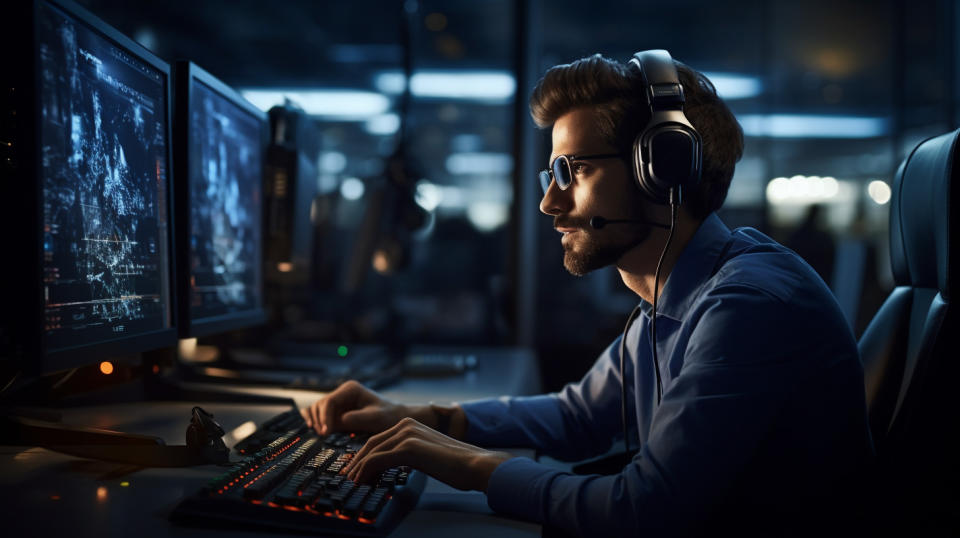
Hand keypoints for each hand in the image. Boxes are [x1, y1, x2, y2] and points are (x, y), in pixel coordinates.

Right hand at [300, 380, 407, 434]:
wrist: (394, 418)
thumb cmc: (387, 416)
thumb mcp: (376, 418)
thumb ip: (358, 418)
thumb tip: (339, 420)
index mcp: (350, 389)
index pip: (330, 401)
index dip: (325, 417)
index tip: (326, 432)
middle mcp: (342, 393)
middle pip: (320, 404)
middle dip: (319, 420)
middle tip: (324, 435)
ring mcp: (338, 403)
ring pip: (316, 409)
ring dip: (315, 420)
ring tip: (320, 433)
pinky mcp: (336, 412)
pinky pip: (318, 413)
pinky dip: (312, 419)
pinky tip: (310, 427)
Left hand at [342, 417, 512, 491]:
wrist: (474, 464)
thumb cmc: (456, 464)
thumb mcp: (427, 454)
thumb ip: (410, 454)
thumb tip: (392, 466)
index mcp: (410, 424)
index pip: (379, 439)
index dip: (364, 455)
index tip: (356, 468)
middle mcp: (406, 425)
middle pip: (371, 443)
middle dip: (357, 461)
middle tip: (349, 476)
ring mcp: (406, 435)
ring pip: (371, 451)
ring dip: (358, 468)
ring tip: (352, 482)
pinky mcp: (408, 448)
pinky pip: (377, 460)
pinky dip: (366, 471)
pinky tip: (362, 481)